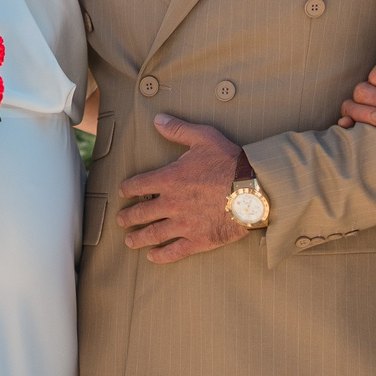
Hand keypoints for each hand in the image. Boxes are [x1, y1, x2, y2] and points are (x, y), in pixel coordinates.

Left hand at [117, 115, 249, 263]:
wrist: (254, 190)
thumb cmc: (230, 162)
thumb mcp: (204, 138)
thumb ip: (178, 129)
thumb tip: (158, 119)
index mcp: (169, 179)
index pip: (138, 185)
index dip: (127, 189)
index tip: (123, 192)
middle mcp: (171, 204)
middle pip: (140, 213)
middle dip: (127, 217)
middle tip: (121, 220)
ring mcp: (183, 224)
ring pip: (152, 234)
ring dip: (137, 238)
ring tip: (130, 241)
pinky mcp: (198, 240)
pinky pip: (173, 251)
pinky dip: (160, 255)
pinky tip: (152, 256)